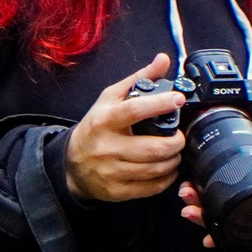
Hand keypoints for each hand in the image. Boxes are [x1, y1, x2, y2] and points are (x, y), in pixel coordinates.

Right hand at [64, 54, 186, 202]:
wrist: (71, 164)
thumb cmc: (95, 127)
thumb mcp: (111, 98)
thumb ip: (139, 79)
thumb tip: (163, 60)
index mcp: (105, 120)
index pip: (135, 111)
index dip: (160, 104)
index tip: (178, 100)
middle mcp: (107, 147)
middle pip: (152, 148)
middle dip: (176, 142)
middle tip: (180, 136)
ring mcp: (112, 171)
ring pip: (155, 169)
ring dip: (174, 160)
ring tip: (175, 152)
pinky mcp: (117, 191)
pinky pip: (151, 188)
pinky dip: (167, 178)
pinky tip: (168, 169)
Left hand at [176, 154, 251, 248]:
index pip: (237, 232)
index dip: (221, 238)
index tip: (207, 241)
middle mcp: (243, 212)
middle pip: (218, 220)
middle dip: (201, 216)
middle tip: (189, 210)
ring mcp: (234, 198)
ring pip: (210, 206)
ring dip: (195, 201)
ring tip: (186, 191)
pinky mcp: (228, 182)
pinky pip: (209, 189)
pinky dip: (198, 188)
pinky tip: (188, 184)